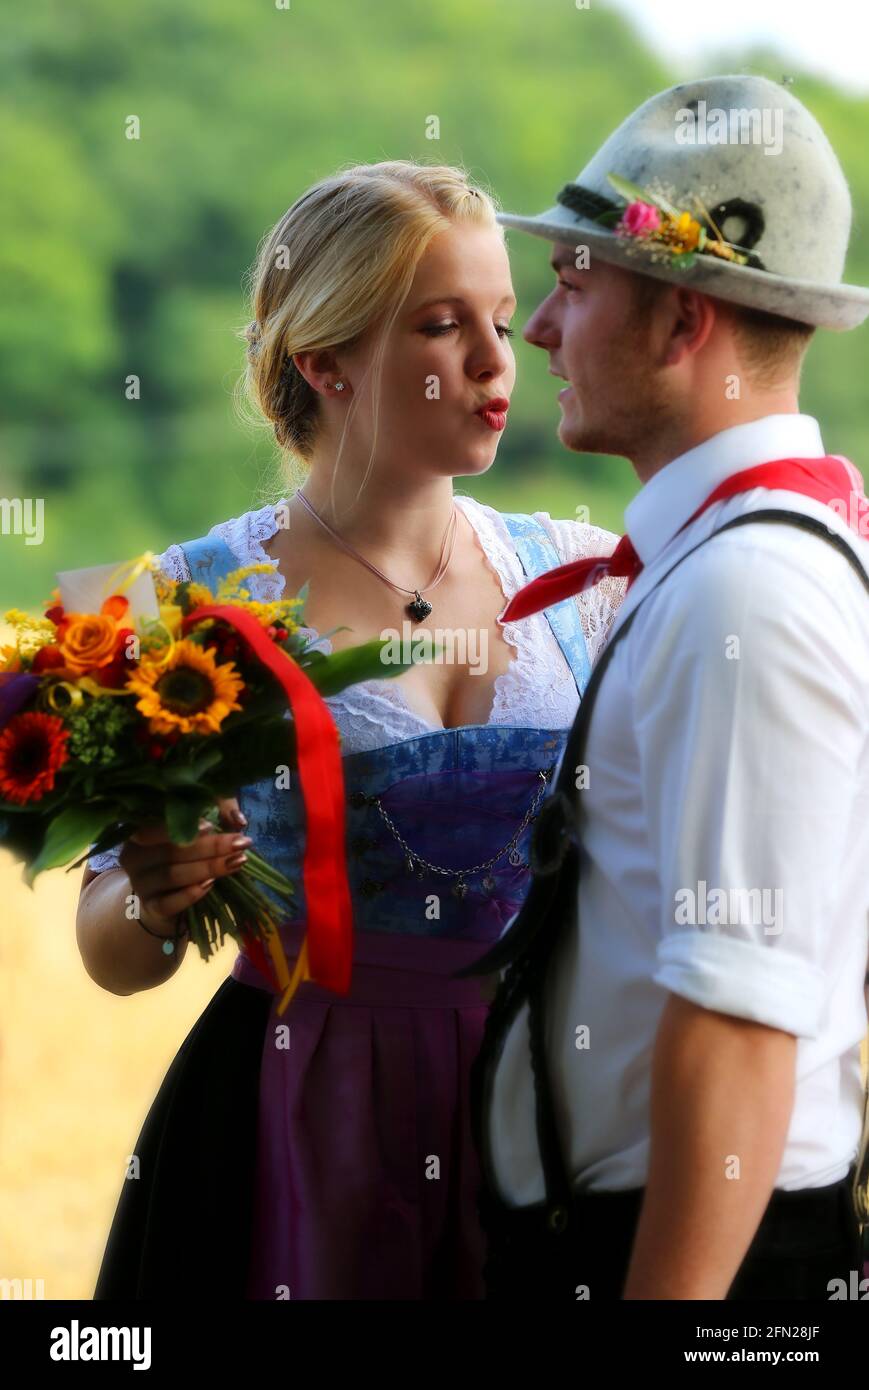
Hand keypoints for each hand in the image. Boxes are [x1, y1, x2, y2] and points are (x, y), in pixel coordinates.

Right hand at [120, 796, 251, 936]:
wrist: (163, 899)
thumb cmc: (179, 858)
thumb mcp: (190, 836)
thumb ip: (208, 824)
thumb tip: (237, 820)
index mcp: (139, 833)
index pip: (156, 825)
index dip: (183, 826)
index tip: (212, 826)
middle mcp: (132, 857)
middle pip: (171, 851)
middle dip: (210, 847)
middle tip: (241, 843)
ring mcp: (139, 884)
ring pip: (173, 874)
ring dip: (208, 868)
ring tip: (237, 861)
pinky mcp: (149, 907)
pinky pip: (168, 902)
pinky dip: (189, 894)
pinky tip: (209, 886)